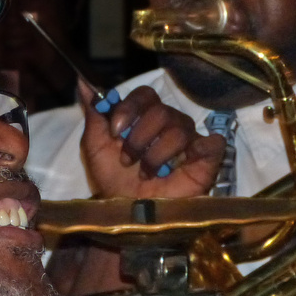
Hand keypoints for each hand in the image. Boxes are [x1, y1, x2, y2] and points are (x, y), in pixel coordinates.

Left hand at [78, 81, 224, 199]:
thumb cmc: (113, 180)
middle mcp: (168, 124)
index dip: (130, 108)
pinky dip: (199, 149)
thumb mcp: (95, 147)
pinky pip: (212, 143)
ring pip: (178, 130)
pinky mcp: (206, 159)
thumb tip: (83, 83)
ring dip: (155, 155)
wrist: (126, 212)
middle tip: (128, 160)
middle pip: (161, 111)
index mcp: (144, 117)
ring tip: (145, 174)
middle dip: (138, 138)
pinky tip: (183, 162)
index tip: (115, 131)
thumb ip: (95, 115)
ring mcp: (189, 140)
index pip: (144, 94)